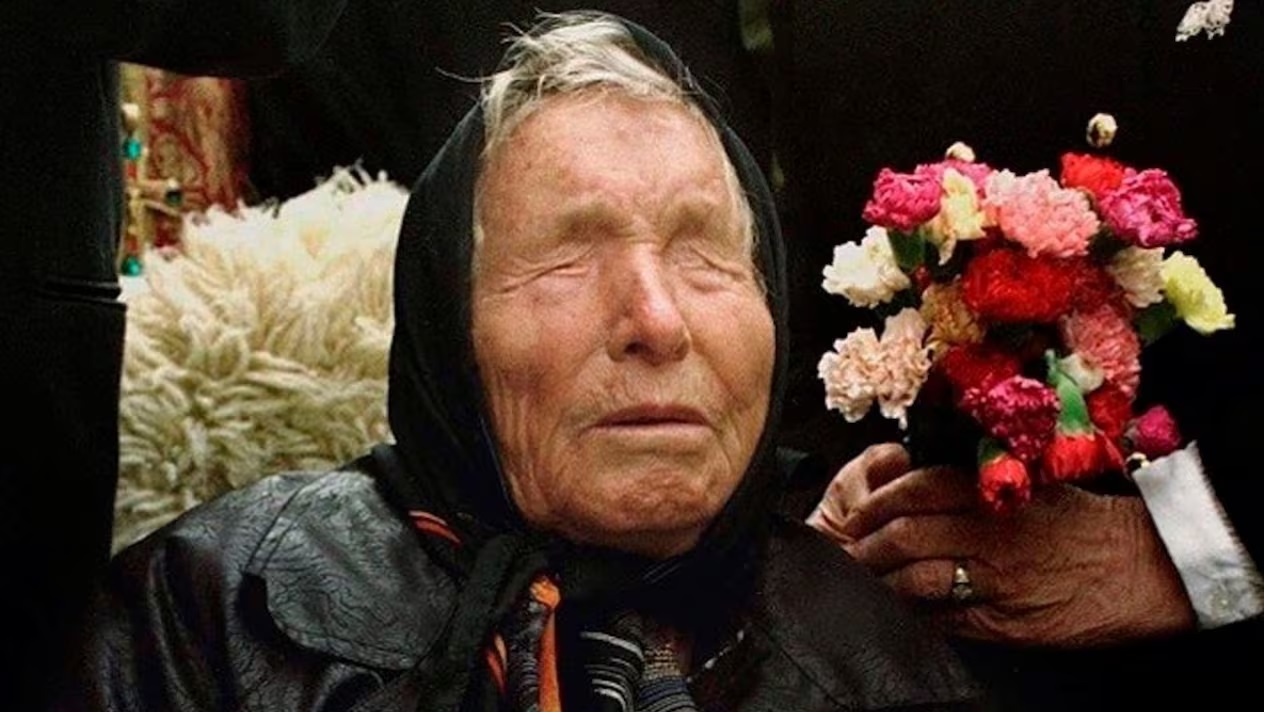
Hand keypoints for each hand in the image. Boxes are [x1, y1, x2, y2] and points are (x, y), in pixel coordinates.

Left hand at [809, 443, 1195, 647]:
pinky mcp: (1003, 620)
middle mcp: (989, 532)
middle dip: (866, 544)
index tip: (859, 511)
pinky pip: (943, 617)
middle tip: (848, 550)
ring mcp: (995, 579)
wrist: (1143, 567)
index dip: (877, 500)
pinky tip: (900, 610)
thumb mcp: (1032, 487)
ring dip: (881, 580)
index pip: (916, 488)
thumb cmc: (1084, 523)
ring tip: (864, 581)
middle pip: (904, 533)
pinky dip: (914, 614)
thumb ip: (977, 485)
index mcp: (994, 493)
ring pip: (915, 578)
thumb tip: (917, 484)